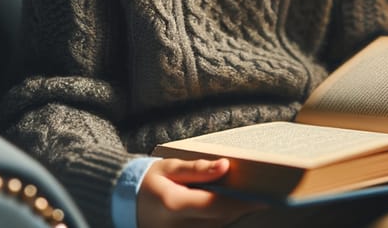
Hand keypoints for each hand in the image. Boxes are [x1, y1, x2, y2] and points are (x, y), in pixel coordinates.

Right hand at [137, 157, 263, 227]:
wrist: (123, 203)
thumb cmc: (149, 180)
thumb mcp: (170, 167)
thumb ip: (197, 169)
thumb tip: (225, 166)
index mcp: (174, 205)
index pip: (215, 205)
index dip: (241, 202)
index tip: (263, 197)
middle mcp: (178, 227)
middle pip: (220, 219)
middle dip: (242, 207)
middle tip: (264, 192)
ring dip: (233, 214)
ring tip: (251, 196)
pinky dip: (221, 219)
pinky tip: (231, 207)